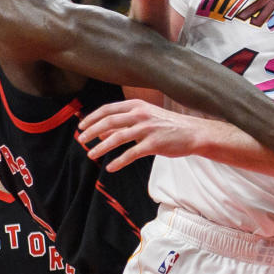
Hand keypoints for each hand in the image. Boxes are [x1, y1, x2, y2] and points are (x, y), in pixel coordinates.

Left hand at [79, 99, 201, 168]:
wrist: (193, 132)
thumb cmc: (168, 125)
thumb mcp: (145, 118)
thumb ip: (124, 123)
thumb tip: (101, 131)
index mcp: (137, 105)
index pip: (108, 109)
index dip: (92, 118)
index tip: (81, 126)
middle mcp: (140, 114)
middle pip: (109, 121)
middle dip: (91, 131)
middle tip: (80, 141)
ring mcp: (147, 129)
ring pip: (117, 137)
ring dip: (101, 147)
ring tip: (90, 154)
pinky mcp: (154, 144)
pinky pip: (131, 154)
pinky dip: (119, 161)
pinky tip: (110, 168)